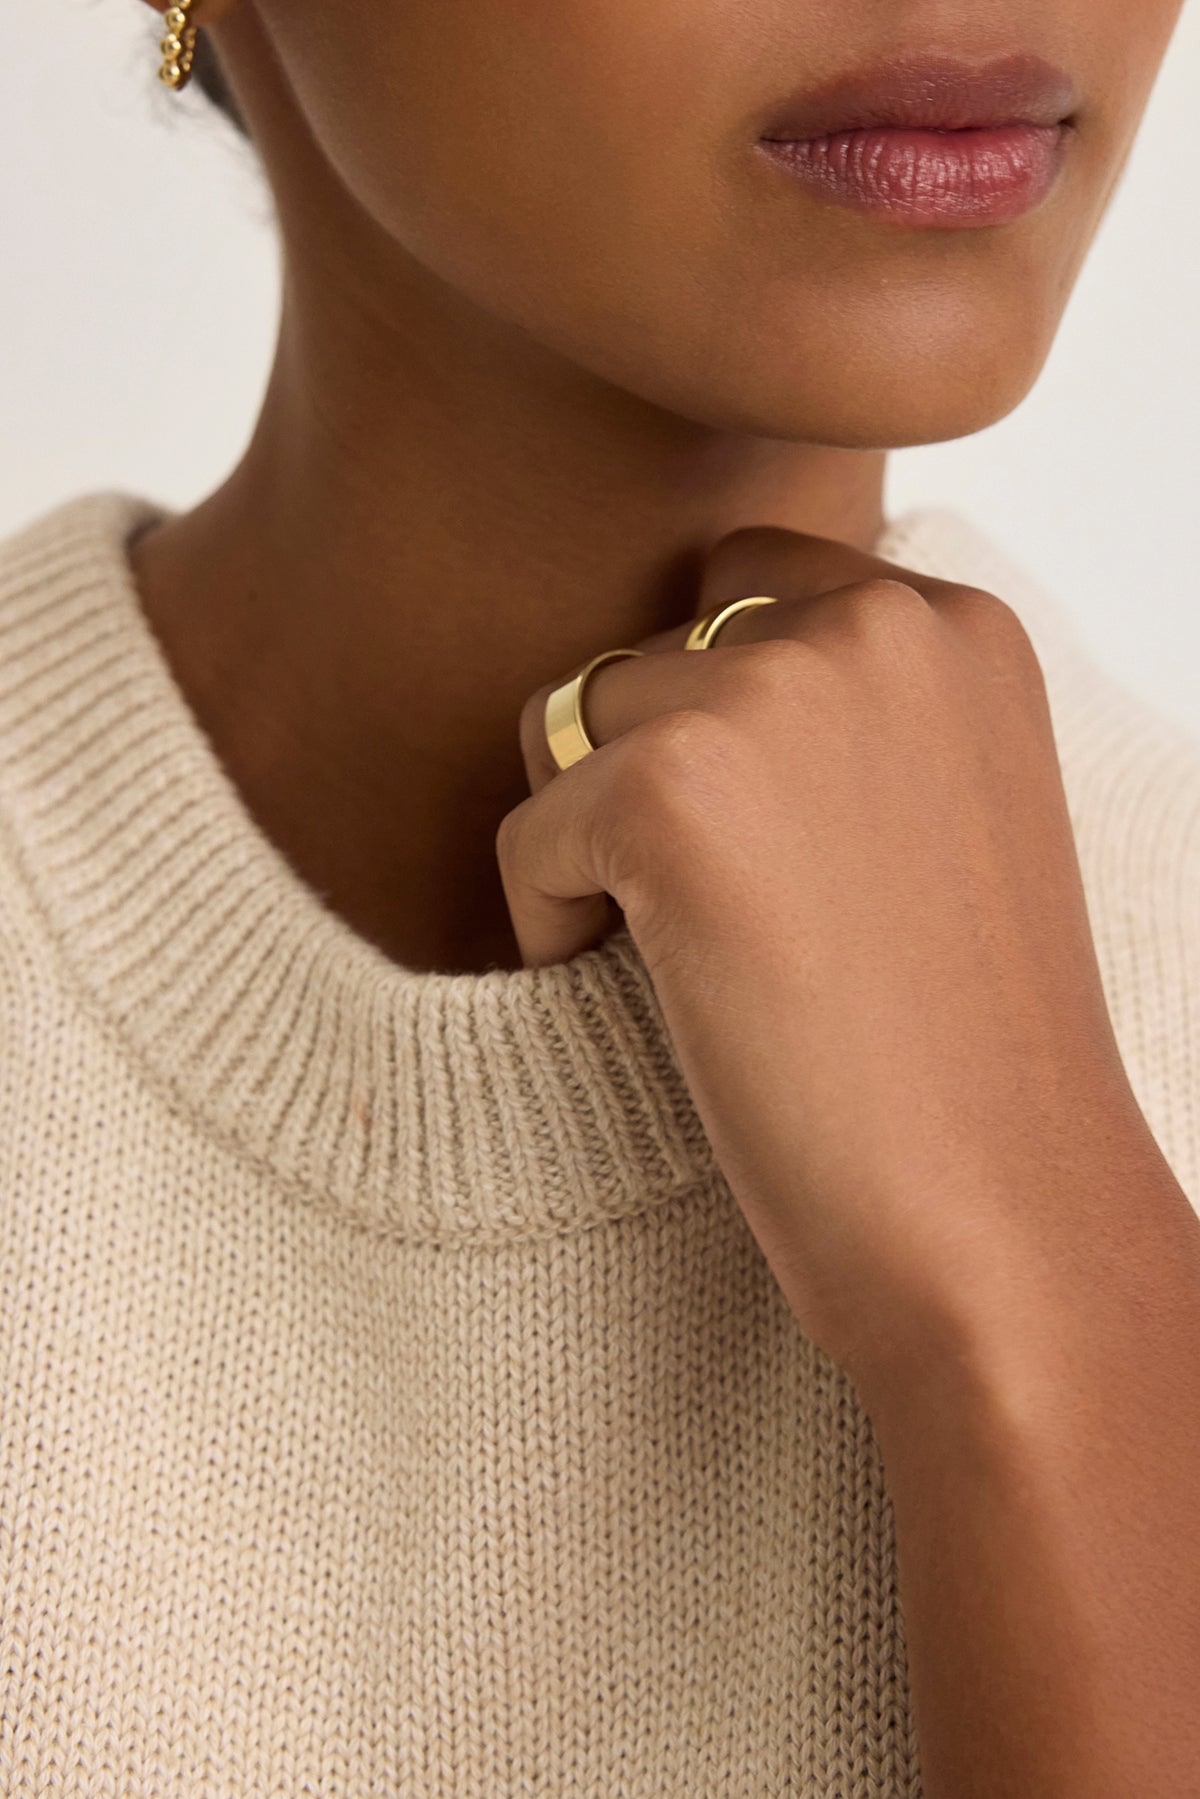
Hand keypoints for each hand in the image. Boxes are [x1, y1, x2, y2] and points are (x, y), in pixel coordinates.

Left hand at [498, 525, 1156, 1388]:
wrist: (1001, 1221)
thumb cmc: (961, 1051)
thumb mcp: (944, 813)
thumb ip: (843, 715)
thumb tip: (663, 675)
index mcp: (956, 625)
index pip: (745, 581)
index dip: (711, 715)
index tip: (761, 849)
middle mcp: (875, 622)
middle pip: (649, 649)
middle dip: (648, 773)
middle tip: (722, 918)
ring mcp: (774, 695)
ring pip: (571, 724)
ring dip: (599, 840)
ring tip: (695, 958)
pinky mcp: (672, 790)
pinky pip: (526, 833)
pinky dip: (552, 923)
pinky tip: (657, 997)